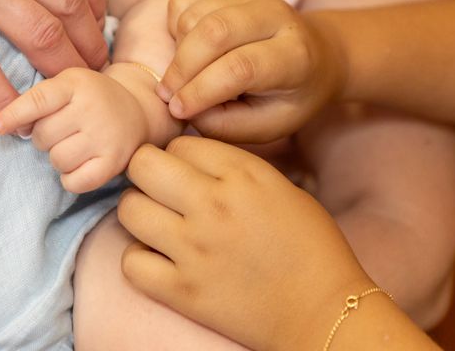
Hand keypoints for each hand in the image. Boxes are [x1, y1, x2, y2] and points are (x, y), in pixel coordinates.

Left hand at [0, 68, 147, 192]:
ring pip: (57, 160)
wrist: (138, 110)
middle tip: (62, 131)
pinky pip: (75, 182)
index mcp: (76, 84)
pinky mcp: (114, 162)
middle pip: (42, 136)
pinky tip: (80, 164)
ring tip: (74, 145)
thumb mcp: (67, 85)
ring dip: (59, 158)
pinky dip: (71, 178)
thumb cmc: (91, 98)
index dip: (14, 115)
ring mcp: (105, 136)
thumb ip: (37, 100)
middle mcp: (92, 108)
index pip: (38, 101)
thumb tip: (8, 128)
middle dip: (45, 137)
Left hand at [118, 136, 372, 350]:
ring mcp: (194, 249)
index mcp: (243, 175)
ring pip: (129, 209)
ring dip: (139, 211)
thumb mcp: (281, 188)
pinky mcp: (182, 290)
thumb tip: (192, 160)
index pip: (180, 143)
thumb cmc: (311, 246)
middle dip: (146, 170)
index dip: (179, 154)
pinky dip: (140, 259)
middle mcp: (212, 205)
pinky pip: (131, 262)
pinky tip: (159, 258)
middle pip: (143, 165)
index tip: (186, 170)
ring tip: (156, 221)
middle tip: (158, 187)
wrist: (324, 311)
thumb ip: (235, 168)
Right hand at [157, 0, 344, 141]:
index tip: (178, 110)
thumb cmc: (288, 98)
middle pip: (215, 32)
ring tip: (184, 77)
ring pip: (194, 16)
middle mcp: (275, 16)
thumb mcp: (268, 126)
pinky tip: (188, 50)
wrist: (315, 55)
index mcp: (295, 56)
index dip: (202, 90)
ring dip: (177, 52)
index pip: (241, 67)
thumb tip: (183, 107)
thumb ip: (225, 124)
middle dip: (181, 68)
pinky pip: (183, 2)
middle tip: (167, 95)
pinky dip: (174, 30)